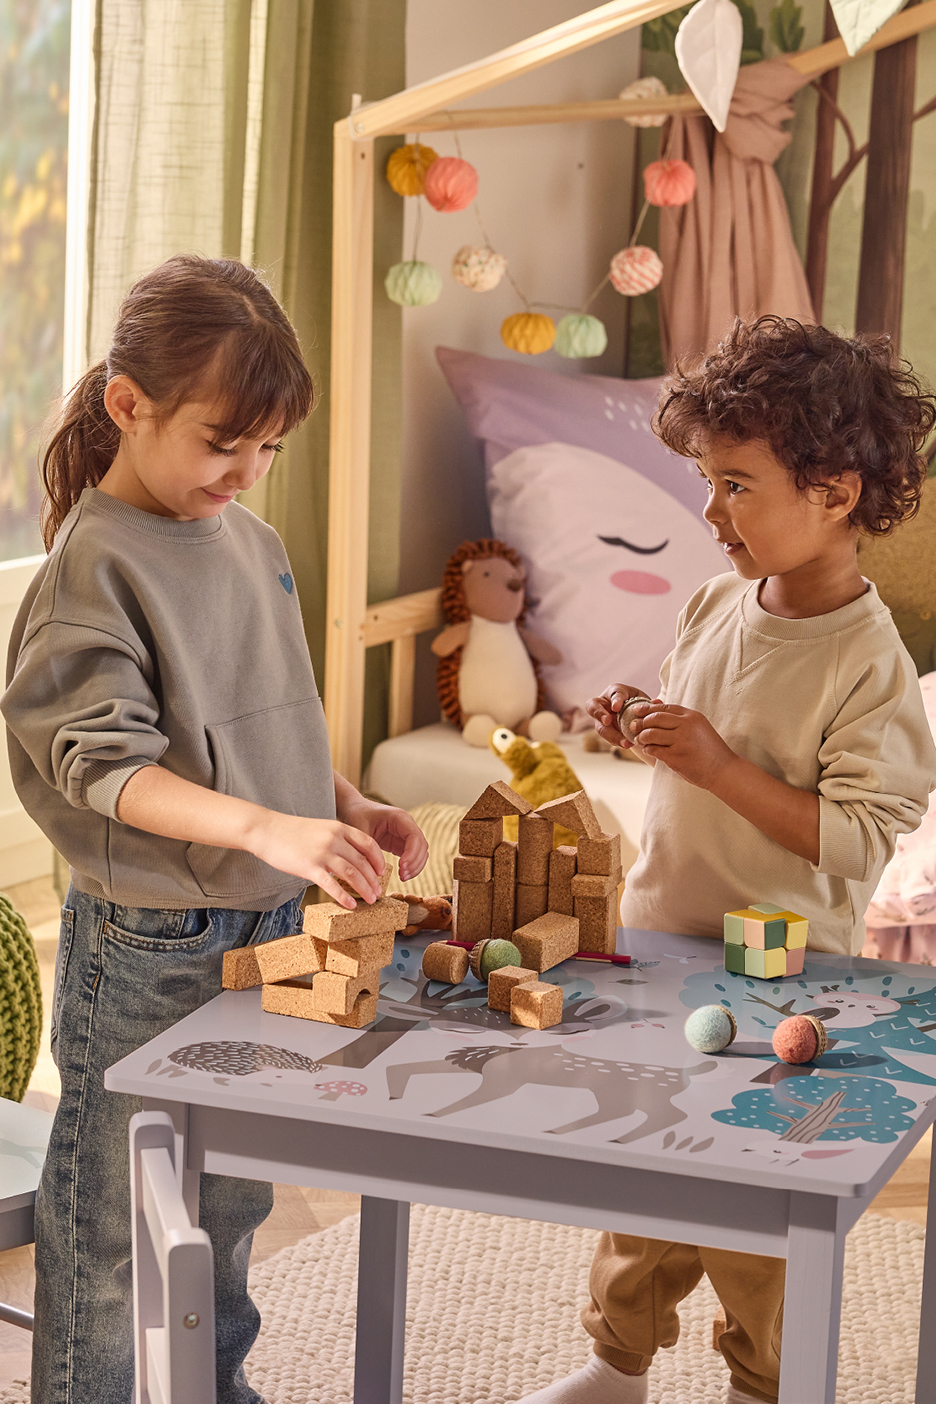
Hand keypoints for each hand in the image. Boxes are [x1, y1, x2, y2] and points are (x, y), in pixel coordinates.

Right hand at [248, 813, 387, 908]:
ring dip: (364, 889)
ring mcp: (322, 853)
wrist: (267, 830)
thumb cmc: (293, 832)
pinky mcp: (310, 867)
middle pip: (362, 862)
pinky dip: (344, 897)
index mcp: (339, 828)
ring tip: (370, 900)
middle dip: (373, 880)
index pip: (368, 844)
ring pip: (352, 874)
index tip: (382, 872)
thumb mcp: (321, 828)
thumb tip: (351, 858)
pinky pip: (332, 885)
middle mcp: (334, 839)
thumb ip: (337, 839)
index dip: (378, 859)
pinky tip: (350, 905)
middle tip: (379, 892)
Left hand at [338, 793, 428, 884]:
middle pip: (421, 845)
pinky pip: (413, 856)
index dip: (412, 853)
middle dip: (414, 862)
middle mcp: (406, 825)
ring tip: (402, 877)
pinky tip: (402, 875)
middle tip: (402, 876)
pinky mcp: (401, 843)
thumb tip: (372, 871)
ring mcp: (405, 834)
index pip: (415, 836)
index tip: (401, 867)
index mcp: (399, 817)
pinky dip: (411, 867)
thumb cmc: (356, 815)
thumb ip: (366, 848)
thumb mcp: (359, 830)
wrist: (353, 810)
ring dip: (415, 866)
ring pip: (420, 852)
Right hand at [585, 684, 653, 747]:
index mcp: (615, 691)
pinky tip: (627, 745)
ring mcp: (602, 719)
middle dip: (599, 714)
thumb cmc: (638, 703)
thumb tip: (657, 702)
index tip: (617, 707)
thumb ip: (648, 703)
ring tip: (625, 742)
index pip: (613, 693)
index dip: (615, 700)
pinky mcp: (605, 731)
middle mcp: (604, 703)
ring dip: (611, 735)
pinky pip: (608, 738)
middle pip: (593, 707)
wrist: (635, 716)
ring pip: (600, 727)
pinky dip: (618, 742)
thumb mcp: (643, 700)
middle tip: (607, 721)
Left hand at [629, 703, 736, 788]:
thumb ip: (680, 718)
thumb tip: (656, 704)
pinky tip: (649, 750)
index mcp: (692, 716)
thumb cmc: (709, 750)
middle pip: (655, 718)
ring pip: (650, 733)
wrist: (723, 770)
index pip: (664, 708)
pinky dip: (648, 749)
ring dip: (642, 737)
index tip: (636, 711)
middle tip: (633, 727)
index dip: (647, 708)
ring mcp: (681, 741)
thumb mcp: (699, 728)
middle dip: (641, 722)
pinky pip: (653, 749)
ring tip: (641, 740)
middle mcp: (686, 725)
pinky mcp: (675, 756)